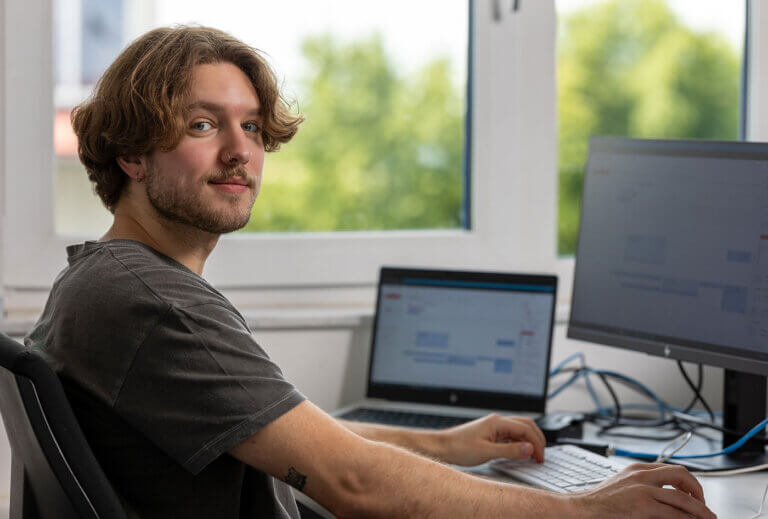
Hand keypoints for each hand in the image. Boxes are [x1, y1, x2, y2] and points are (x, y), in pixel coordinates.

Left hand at [435, 413, 545, 465]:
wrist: (442, 447)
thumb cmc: (459, 448)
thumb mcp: (487, 452)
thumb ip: (510, 451)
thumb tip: (529, 449)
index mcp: (497, 422)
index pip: (526, 429)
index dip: (536, 443)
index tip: (540, 457)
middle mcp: (497, 421)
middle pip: (526, 425)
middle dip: (537, 439)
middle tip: (541, 455)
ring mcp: (494, 426)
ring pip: (519, 429)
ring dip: (529, 440)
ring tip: (534, 455)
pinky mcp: (490, 433)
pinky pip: (510, 435)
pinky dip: (519, 442)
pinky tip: (520, 452)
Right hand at [569, 462, 715, 518]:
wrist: (581, 509)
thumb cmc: (598, 503)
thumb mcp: (621, 487)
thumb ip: (640, 486)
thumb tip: (660, 496)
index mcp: (637, 468)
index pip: (671, 469)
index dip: (688, 482)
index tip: (694, 495)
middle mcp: (642, 475)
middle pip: (682, 476)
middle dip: (699, 492)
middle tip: (704, 506)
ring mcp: (644, 489)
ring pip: (684, 498)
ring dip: (701, 510)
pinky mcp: (644, 505)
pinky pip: (676, 513)